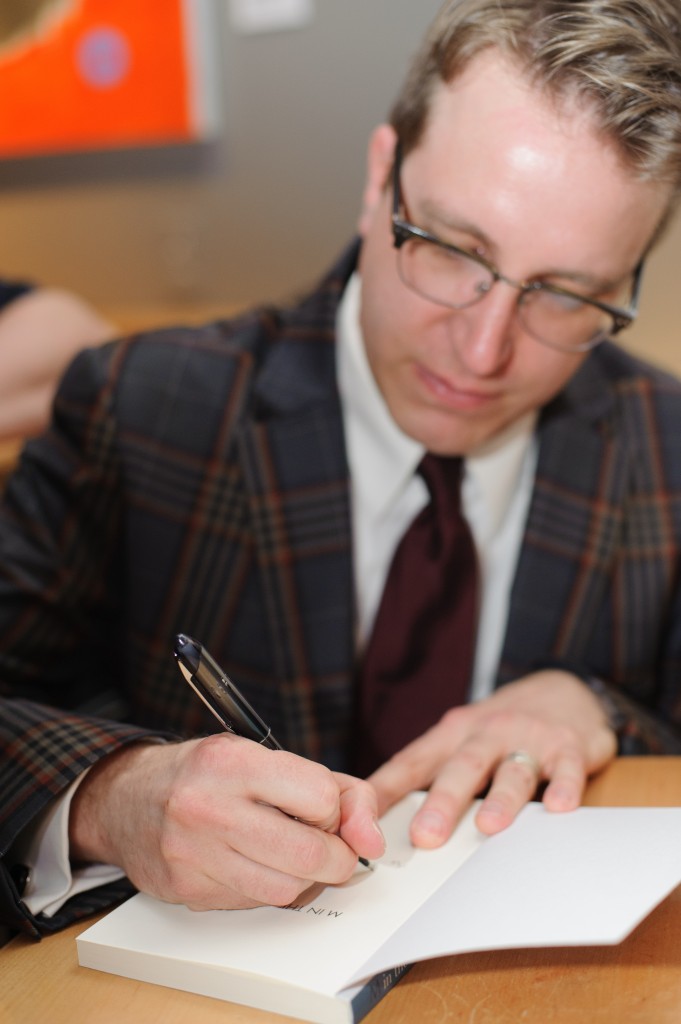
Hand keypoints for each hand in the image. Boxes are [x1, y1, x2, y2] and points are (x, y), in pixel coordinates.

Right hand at [69, 735, 384, 910]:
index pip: (320, 797)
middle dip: (335, 856)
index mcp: (232, 761)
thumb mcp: (267, 757)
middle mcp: (208, 806)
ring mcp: (193, 853)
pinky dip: (268, 889)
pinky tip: (255, 864)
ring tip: (291, 853)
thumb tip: (372, 839)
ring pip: (287, 890)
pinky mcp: (187, 890)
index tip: (324, 809)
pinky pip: (254, 904)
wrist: (127, 799)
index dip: (334, 809)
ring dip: (304, 878)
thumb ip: (336, 789)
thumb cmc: (206, 774)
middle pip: (309, 854)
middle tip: (328, 847)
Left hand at [368, 670, 616, 846]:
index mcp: (453, 733)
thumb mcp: (462, 738)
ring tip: (489, 826)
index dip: (386, 788)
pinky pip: (567, 768)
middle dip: (442, 802)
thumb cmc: (503, 726)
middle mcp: (487, 732)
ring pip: (512, 771)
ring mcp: (528, 738)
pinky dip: (564, 787)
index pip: (413, 761)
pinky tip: (558, 807)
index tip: (363, 818)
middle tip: (425, 837)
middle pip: (462, 768)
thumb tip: (384, 819)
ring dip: (501, 799)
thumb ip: (432, 773)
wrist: (563, 688)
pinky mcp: (568, 746)